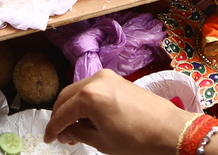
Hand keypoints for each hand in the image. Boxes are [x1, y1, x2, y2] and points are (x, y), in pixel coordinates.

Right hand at [44, 69, 192, 154]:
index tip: (49, 140)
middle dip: (60, 115)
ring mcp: (108, 77)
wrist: (168, 129)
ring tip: (74, 130)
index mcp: (89, 95)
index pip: (62, 113)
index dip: (53, 129)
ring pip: (78, 91)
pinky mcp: (117, 79)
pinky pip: (92, 88)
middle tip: (59, 135)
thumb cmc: (136, 139)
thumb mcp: (102, 141)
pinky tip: (87, 118)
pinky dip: (85, 101)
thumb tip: (65, 131)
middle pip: (66, 96)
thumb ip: (77, 133)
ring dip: (72, 108)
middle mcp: (96, 79)